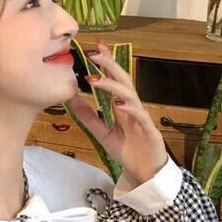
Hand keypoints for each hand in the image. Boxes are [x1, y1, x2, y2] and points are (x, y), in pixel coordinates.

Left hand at [67, 40, 166, 185]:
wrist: (146, 173)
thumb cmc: (128, 152)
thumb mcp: (103, 134)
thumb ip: (89, 118)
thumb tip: (72, 99)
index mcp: (123, 107)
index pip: (114, 80)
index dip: (106, 64)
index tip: (95, 48)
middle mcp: (133, 108)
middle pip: (123, 81)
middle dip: (110, 65)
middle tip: (95, 53)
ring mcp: (141, 118)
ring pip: (130, 95)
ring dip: (114, 86)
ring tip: (97, 80)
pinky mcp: (149, 131)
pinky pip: (140, 116)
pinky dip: (130, 109)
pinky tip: (119, 103)